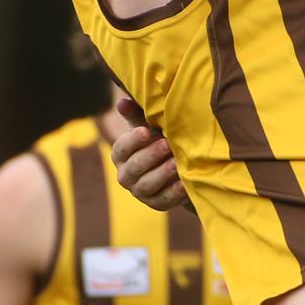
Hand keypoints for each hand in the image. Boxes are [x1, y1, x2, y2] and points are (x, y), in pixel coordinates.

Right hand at [112, 97, 188, 211]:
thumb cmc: (157, 137)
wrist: (174, 162)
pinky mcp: (156, 203)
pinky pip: (164, 200)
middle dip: (150, 156)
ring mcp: (140, 191)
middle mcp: (126, 175)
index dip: (133, 140)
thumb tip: (122, 101)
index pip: (121, 148)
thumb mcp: (147, 124)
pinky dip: (174, 192)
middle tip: (166, 145)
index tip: (146, 131)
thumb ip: (135, 114)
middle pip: (134, 168)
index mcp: (121, 154)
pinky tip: (184, 183)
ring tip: (176, 163)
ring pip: (147, 185)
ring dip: (162, 174)